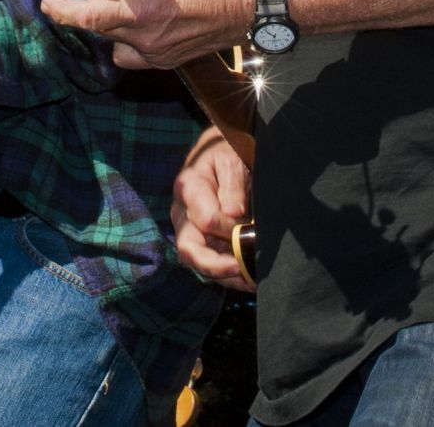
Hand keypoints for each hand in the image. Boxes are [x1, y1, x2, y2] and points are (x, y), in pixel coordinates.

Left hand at [41, 0, 250, 68]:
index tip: (46, 4)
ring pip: (117, 44)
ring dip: (115, 25)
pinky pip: (137, 53)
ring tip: (133, 4)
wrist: (251, 3)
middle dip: (101, 4)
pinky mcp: (171, 61)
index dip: (64, 10)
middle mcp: (147, 39)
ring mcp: (159, 55)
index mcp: (145, 11)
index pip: (91, 16)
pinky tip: (149, 19)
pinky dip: (133, 38)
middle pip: (102, 27)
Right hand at [171, 130, 253, 290]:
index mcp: (188, 188)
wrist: (219, 151)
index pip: (206, 220)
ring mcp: (189, 228)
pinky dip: (228, 274)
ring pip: (199, 262)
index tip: (249, 226)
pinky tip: (249, 280)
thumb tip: (234, 214)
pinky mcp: (200, 239)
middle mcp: (182, 213)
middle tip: (242, 270)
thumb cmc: (226, 152)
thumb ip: (232, 185)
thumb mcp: (232, 160)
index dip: (228, 228)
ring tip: (251, 281)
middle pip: (189, 249)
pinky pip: (209, 262)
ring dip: (225, 275)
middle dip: (216, 265)